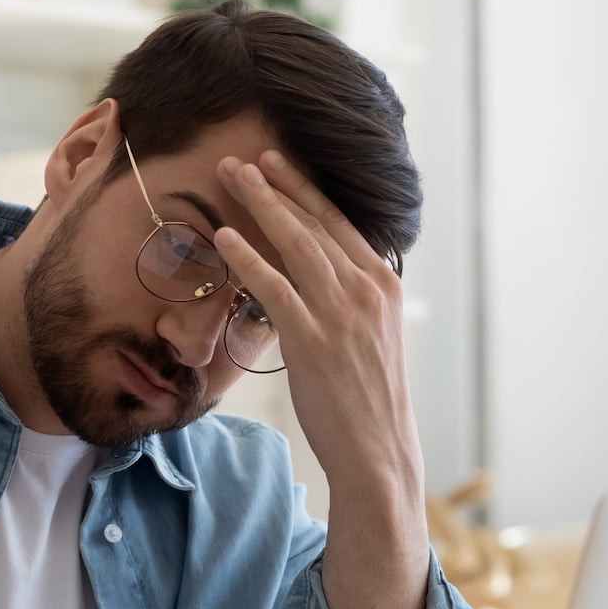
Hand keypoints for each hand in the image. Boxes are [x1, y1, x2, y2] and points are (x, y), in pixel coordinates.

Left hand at [214, 150, 430, 608]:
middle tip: (245, 154)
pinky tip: (225, 237)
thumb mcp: (368, 339)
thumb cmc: (367, 402)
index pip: (341, 223)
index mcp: (382, 286)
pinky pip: (276, 288)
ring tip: (230, 176)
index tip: (279, 161)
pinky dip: (249, 258)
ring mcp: (342, 314)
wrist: (379, 453)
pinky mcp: (315, 341)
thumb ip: (347, 302)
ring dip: (260, 204)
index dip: (306, 189)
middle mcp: (367, 290)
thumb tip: (318, 277)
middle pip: (317, 222)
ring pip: (297, 244)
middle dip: (279, 184)